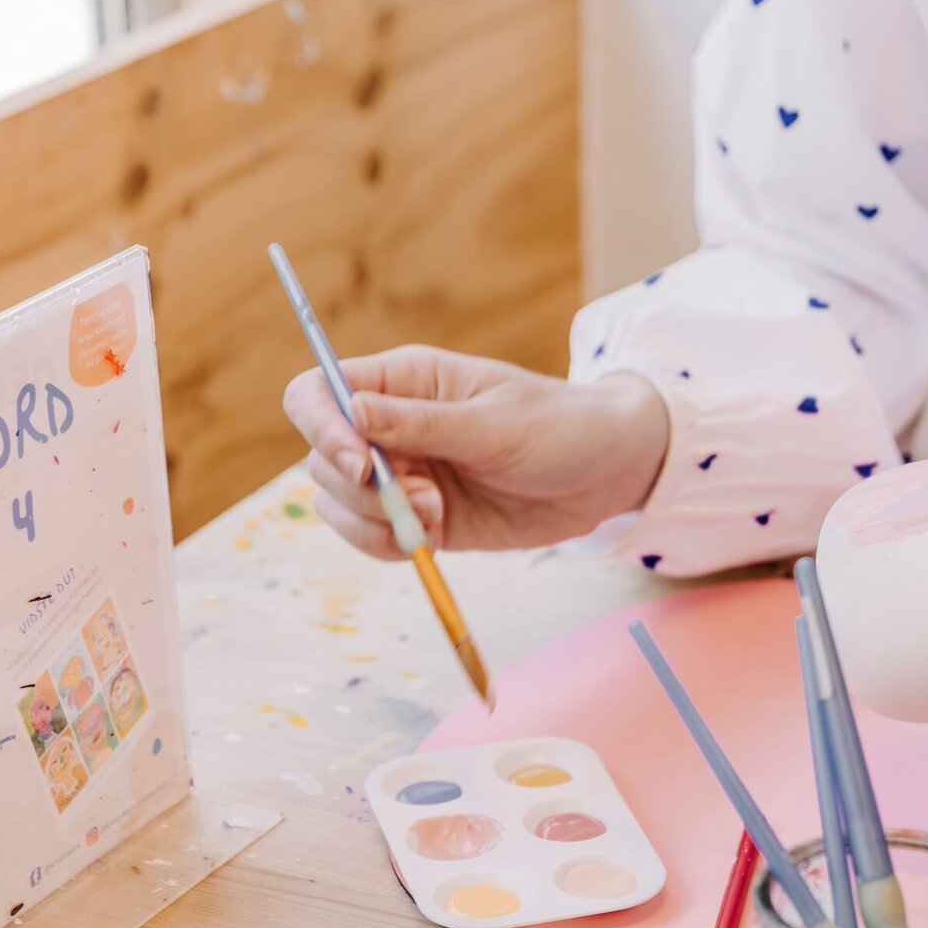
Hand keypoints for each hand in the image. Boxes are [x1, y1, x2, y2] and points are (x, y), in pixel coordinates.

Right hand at [282, 345, 668, 557]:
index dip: (321, 428)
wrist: (608, 473)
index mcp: (405, 382)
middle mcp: (392, 426)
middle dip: (362, 489)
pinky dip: (387, 545)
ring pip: (338, 503)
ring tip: (437, 517)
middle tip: (427, 499)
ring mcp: (405, 474)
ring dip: (375, 521)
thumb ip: (423, 423)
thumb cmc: (561, 428)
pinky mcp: (421, 517)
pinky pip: (372, 536)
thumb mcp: (496, 425)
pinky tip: (430, 539)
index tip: (362, 464)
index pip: (318, 393)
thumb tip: (352, 411)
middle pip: (321, 457)